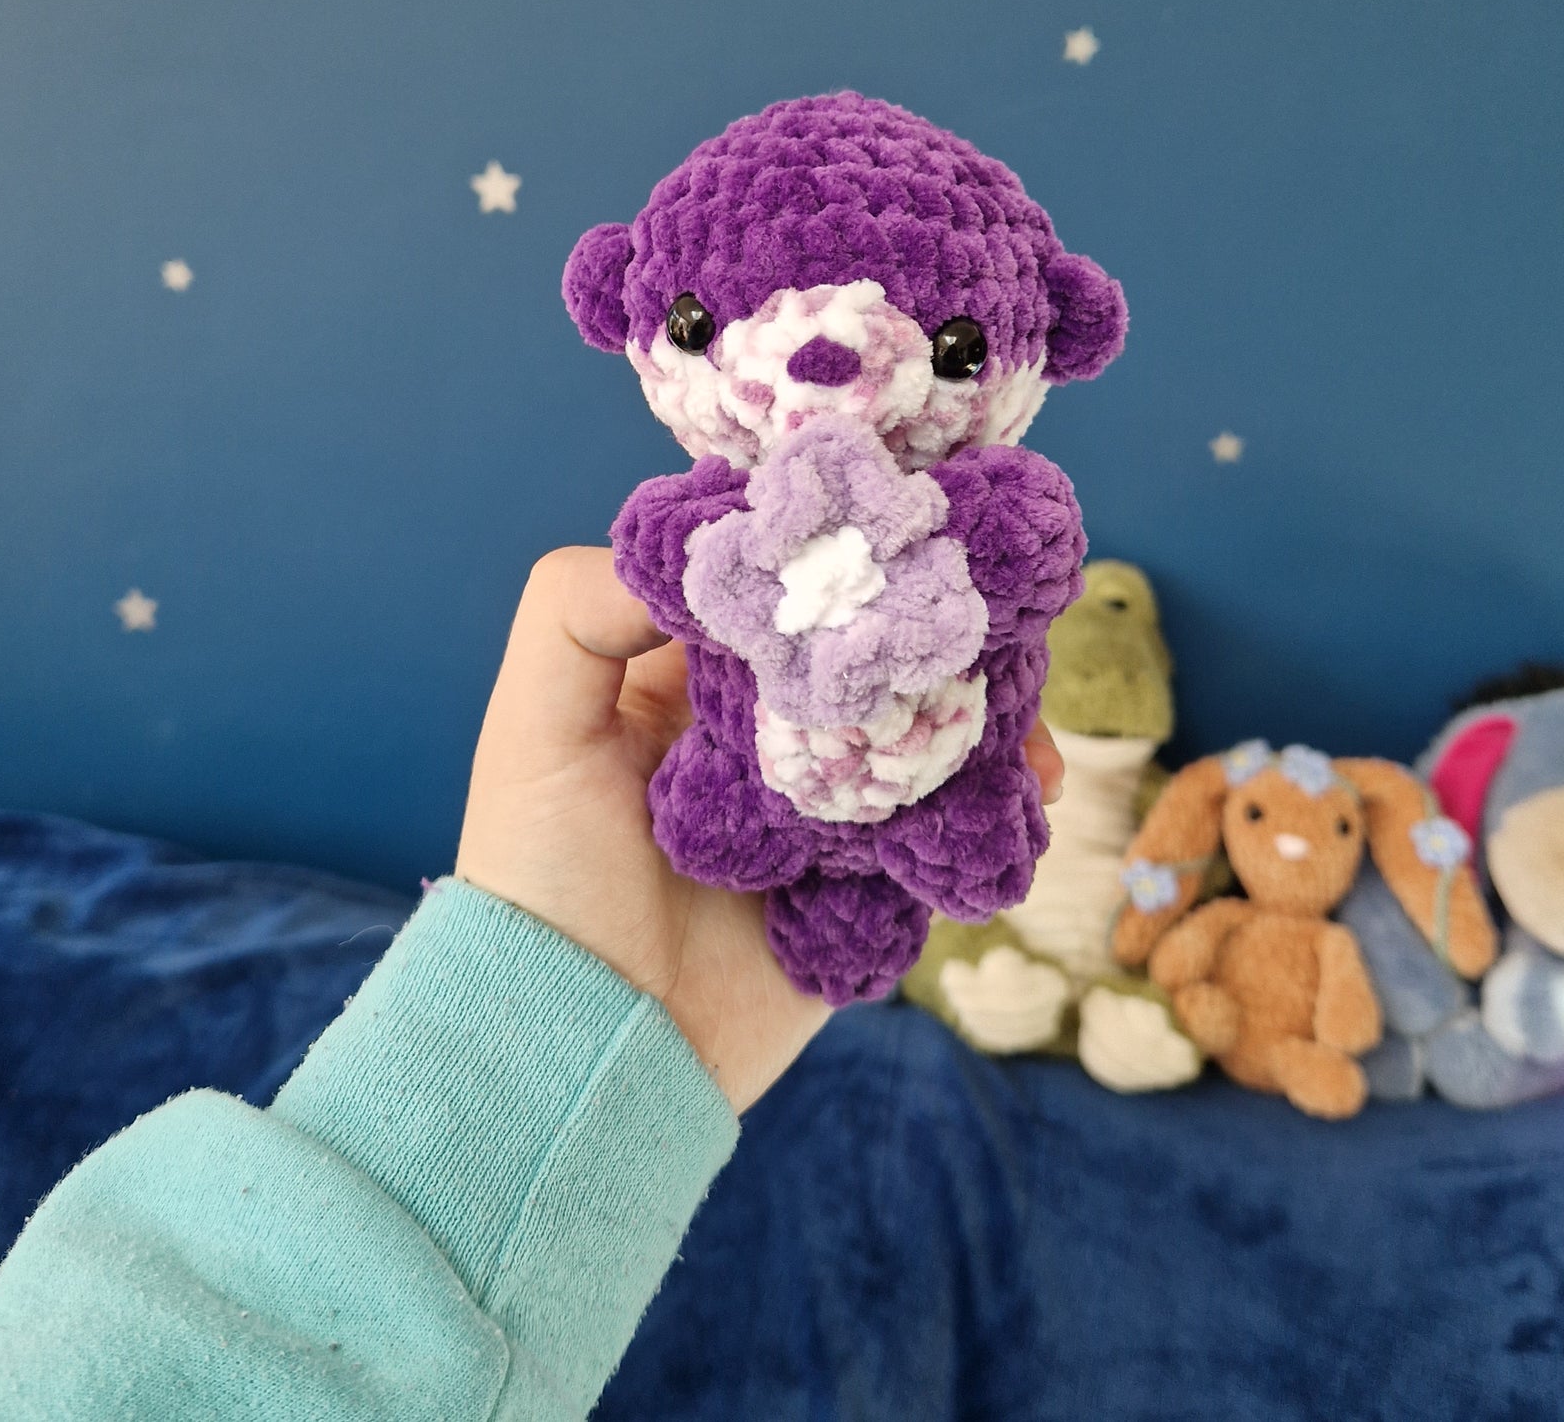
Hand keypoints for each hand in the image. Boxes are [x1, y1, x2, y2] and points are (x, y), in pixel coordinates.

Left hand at [457, 547, 1063, 1110]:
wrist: (591, 1046)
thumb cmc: (540, 875)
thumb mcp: (532, 725)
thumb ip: (578, 610)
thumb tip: (696, 539)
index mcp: (685, 674)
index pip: (775, 585)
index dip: (836, 547)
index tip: (905, 516)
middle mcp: (762, 726)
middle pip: (868, 651)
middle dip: (935, 629)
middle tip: (991, 617)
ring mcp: (825, 802)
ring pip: (924, 729)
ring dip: (985, 712)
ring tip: (1023, 720)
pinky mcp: (870, 878)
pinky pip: (949, 825)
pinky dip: (998, 802)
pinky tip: (1030, 788)